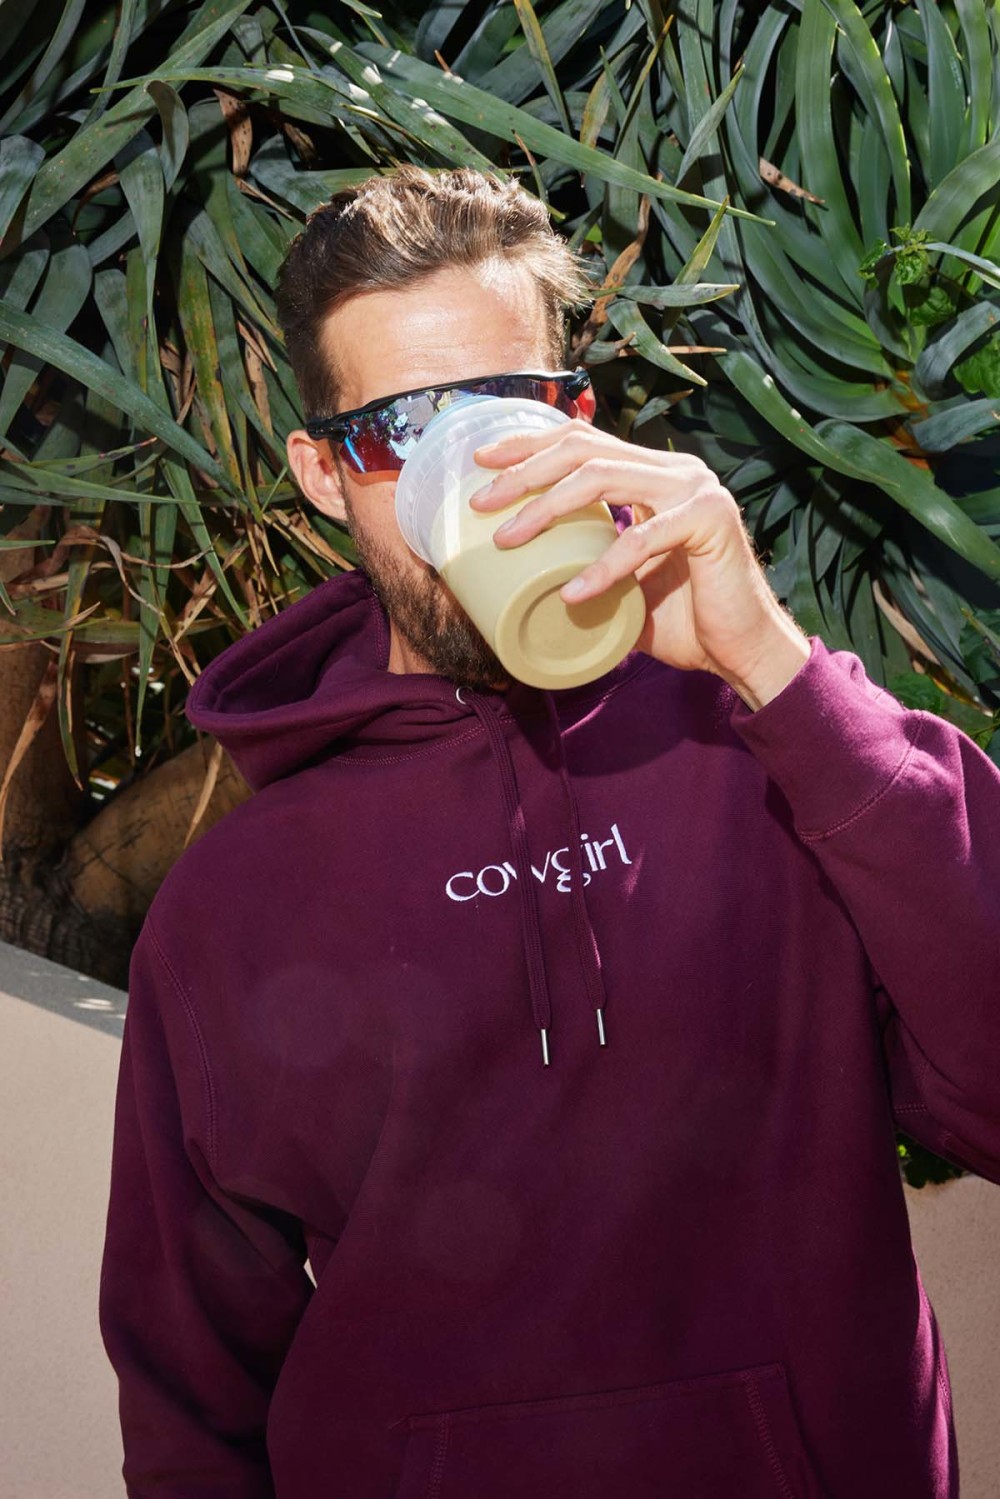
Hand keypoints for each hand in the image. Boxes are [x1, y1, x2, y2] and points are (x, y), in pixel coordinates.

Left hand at [470, 419, 811, 709]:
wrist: (742, 651)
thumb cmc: (682, 621)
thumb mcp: (621, 582)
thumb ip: (585, 560)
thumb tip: (518, 568)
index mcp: (654, 474)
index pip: (583, 441)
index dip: (529, 444)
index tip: (481, 461)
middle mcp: (676, 470)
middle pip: (584, 450)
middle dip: (524, 472)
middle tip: (481, 503)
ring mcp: (695, 489)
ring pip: (604, 478)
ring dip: (546, 508)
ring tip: (508, 540)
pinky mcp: (710, 520)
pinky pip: (641, 539)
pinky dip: (602, 569)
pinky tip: (572, 594)